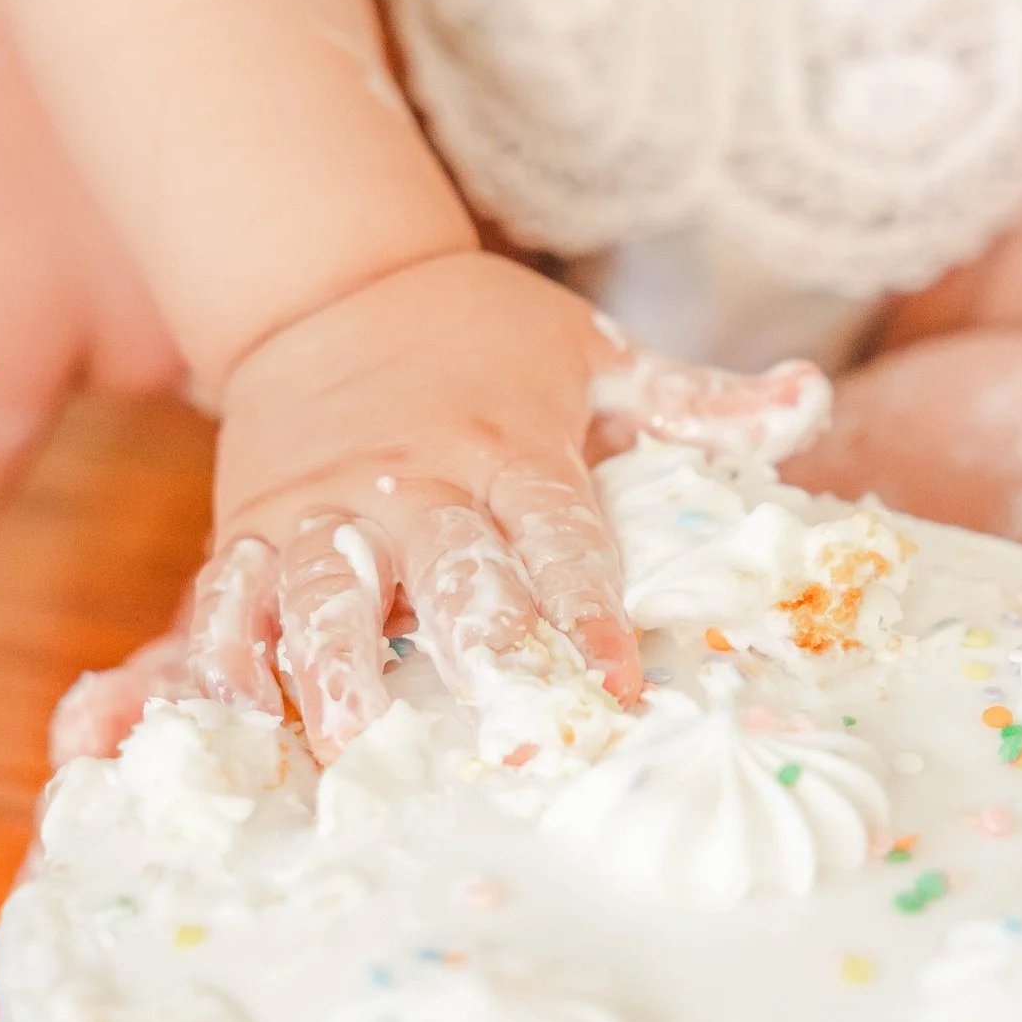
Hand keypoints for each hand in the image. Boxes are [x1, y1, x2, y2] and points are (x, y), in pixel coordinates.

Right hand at [61, 252, 827, 766]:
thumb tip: (808, 403)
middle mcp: (414, 484)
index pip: (558, 537)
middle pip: (445, 573)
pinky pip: (225, 600)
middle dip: (471, 654)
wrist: (336, 280)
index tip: (618, 688)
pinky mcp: (254, 529)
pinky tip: (213, 723)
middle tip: (489, 736)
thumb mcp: (598, 353)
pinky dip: (213, 663)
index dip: (587, 612)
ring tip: (341, 741)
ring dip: (332, 668)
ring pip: (324, 592)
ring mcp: (324, 510)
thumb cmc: (486, 337)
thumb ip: (697, 403)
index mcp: (509, 448)